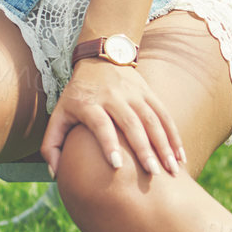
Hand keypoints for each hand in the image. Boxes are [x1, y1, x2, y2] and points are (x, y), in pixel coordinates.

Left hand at [41, 62, 187, 180]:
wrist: (99, 57)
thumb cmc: (76, 95)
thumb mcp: (58, 114)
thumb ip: (51, 144)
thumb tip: (54, 173)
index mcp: (89, 103)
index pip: (101, 124)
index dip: (108, 144)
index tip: (117, 166)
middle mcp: (113, 97)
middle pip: (131, 123)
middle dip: (144, 149)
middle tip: (153, 174)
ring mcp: (133, 93)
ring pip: (152, 119)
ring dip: (164, 144)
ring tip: (171, 169)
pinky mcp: (148, 92)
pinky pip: (164, 114)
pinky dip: (174, 135)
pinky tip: (180, 155)